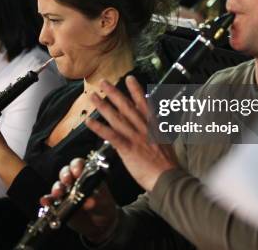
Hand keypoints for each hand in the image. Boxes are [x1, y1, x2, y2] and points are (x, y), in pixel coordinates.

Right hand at [39, 158, 119, 242]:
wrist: (99, 223)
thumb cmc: (102, 205)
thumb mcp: (103, 201)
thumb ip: (96, 200)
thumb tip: (89, 202)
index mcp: (85, 174)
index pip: (79, 164)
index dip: (77, 166)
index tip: (78, 172)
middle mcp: (73, 181)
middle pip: (65, 172)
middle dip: (65, 175)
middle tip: (67, 181)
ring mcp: (65, 192)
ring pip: (58, 186)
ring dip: (57, 188)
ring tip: (58, 194)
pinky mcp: (59, 205)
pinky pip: (51, 201)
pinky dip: (47, 200)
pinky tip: (45, 201)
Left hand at [85, 76, 177, 191]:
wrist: (169, 178)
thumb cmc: (167, 164)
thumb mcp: (165, 141)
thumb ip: (157, 130)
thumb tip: (154, 123)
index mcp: (153, 125)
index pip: (144, 103)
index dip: (136, 90)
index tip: (129, 78)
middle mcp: (143, 128)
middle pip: (126, 107)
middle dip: (114, 93)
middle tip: (103, 82)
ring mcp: (135, 137)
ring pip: (116, 118)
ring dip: (103, 106)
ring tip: (93, 96)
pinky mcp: (128, 148)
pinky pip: (111, 136)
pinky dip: (99, 128)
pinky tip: (89, 121)